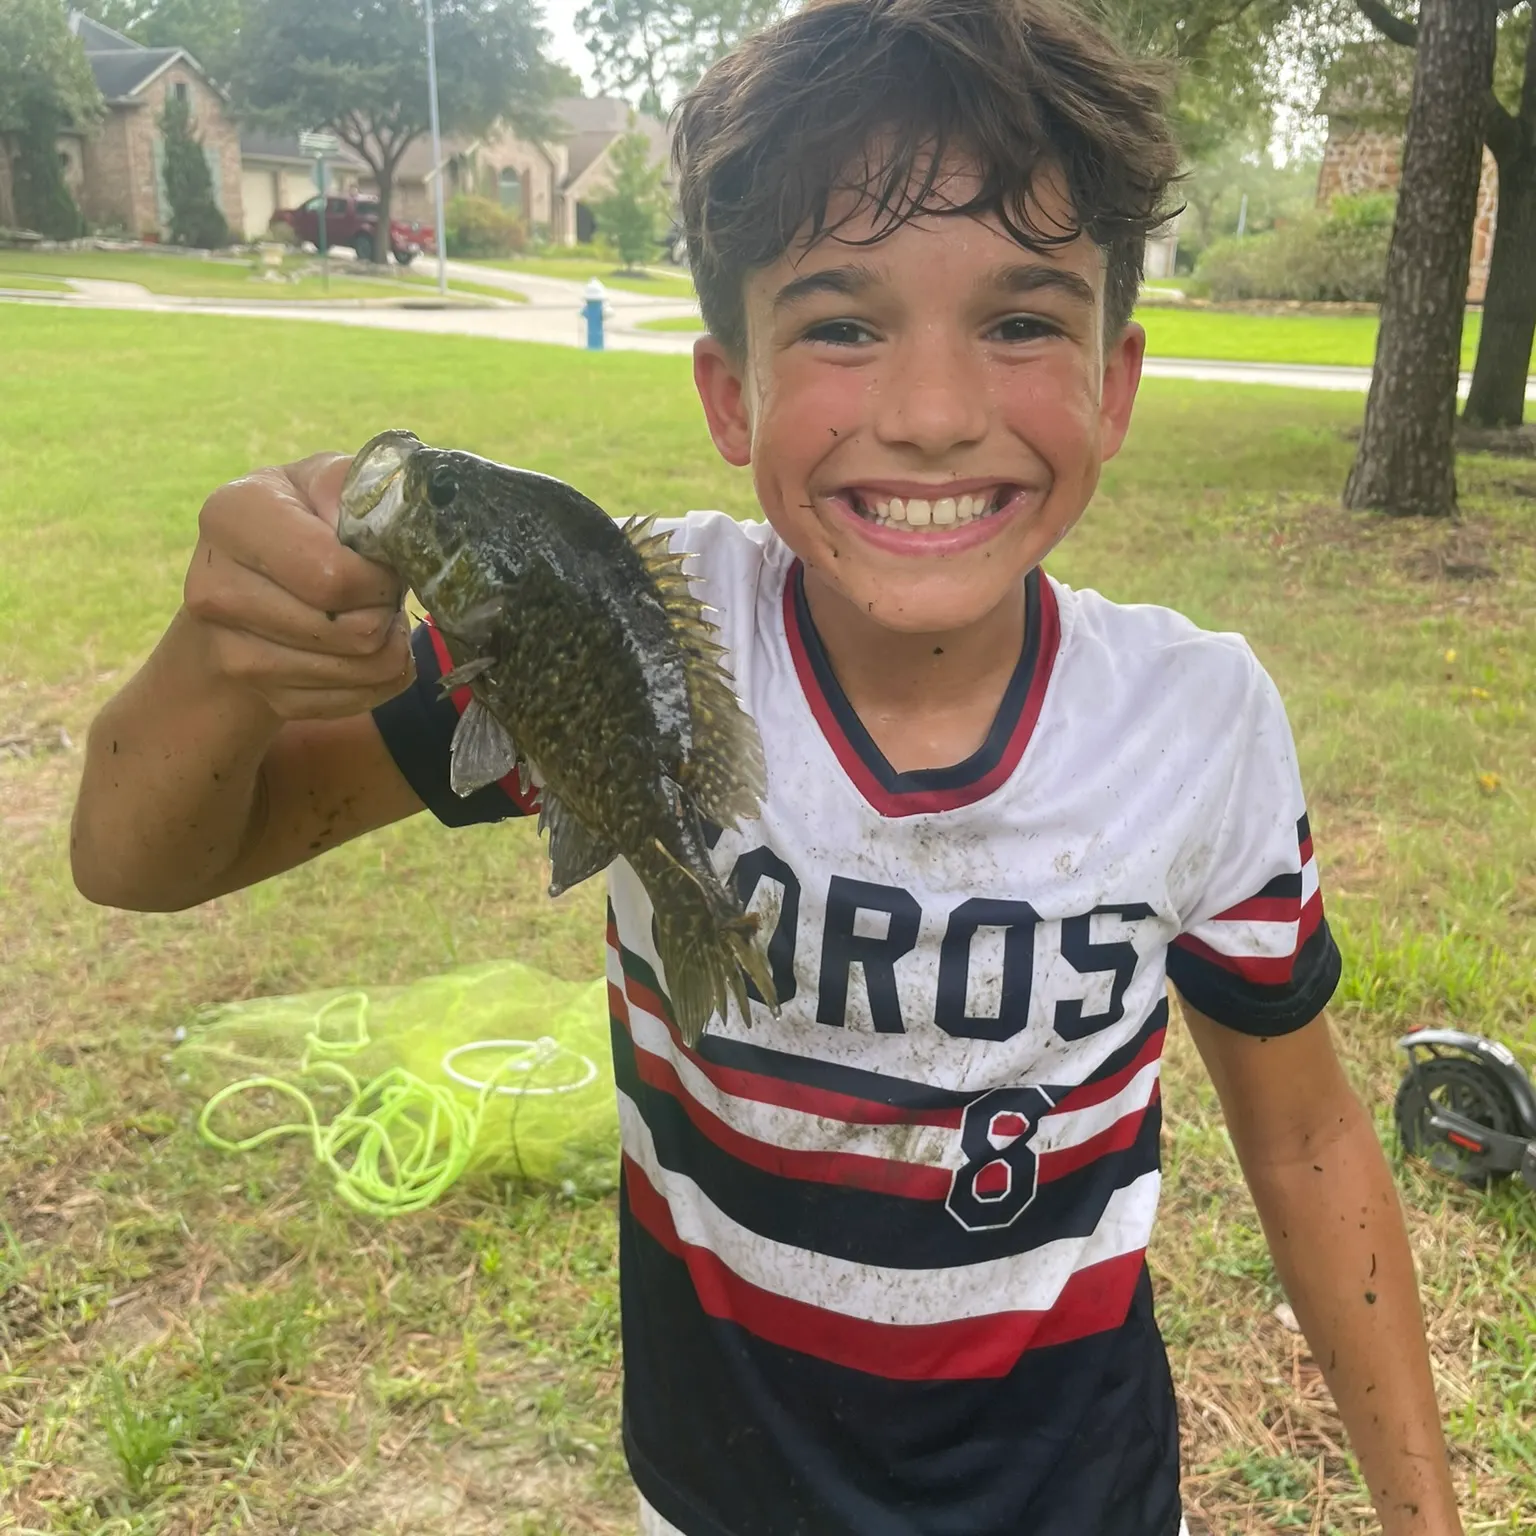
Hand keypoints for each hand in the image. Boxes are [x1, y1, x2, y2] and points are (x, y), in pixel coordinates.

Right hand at [182, 452, 414, 720]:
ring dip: (389, 645)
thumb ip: (355, 488)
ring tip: (371, 614)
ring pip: (359, 669)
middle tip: (380, 592)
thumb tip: (386, 527)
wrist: (252, 581)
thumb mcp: (324, 482)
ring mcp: (232, 653)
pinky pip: (357, 699)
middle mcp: (214, 589)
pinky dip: (378, 678)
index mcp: (230, 516)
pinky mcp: (263, 695)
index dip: (378, 578)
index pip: (332, 575)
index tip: (383, 564)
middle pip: (350, 630)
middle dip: (386, 610)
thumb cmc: (304, 520)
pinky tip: (361, 649)